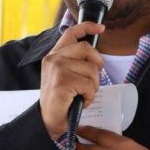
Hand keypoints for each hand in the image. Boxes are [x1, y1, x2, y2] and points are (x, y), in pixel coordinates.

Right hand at [39, 21, 104, 138]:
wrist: (48, 122)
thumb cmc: (59, 101)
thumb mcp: (64, 76)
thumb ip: (74, 62)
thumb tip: (94, 57)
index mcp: (54, 56)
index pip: (71, 33)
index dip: (87, 27)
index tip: (100, 28)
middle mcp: (53, 59)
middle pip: (87, 49)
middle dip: (96, 66)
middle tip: (90, 82)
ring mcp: (57, 69)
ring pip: (92, 70)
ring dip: (92, 86)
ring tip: (81, 95)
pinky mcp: (63, 81)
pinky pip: (89, 85)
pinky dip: (89, 96)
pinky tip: (80, 101)